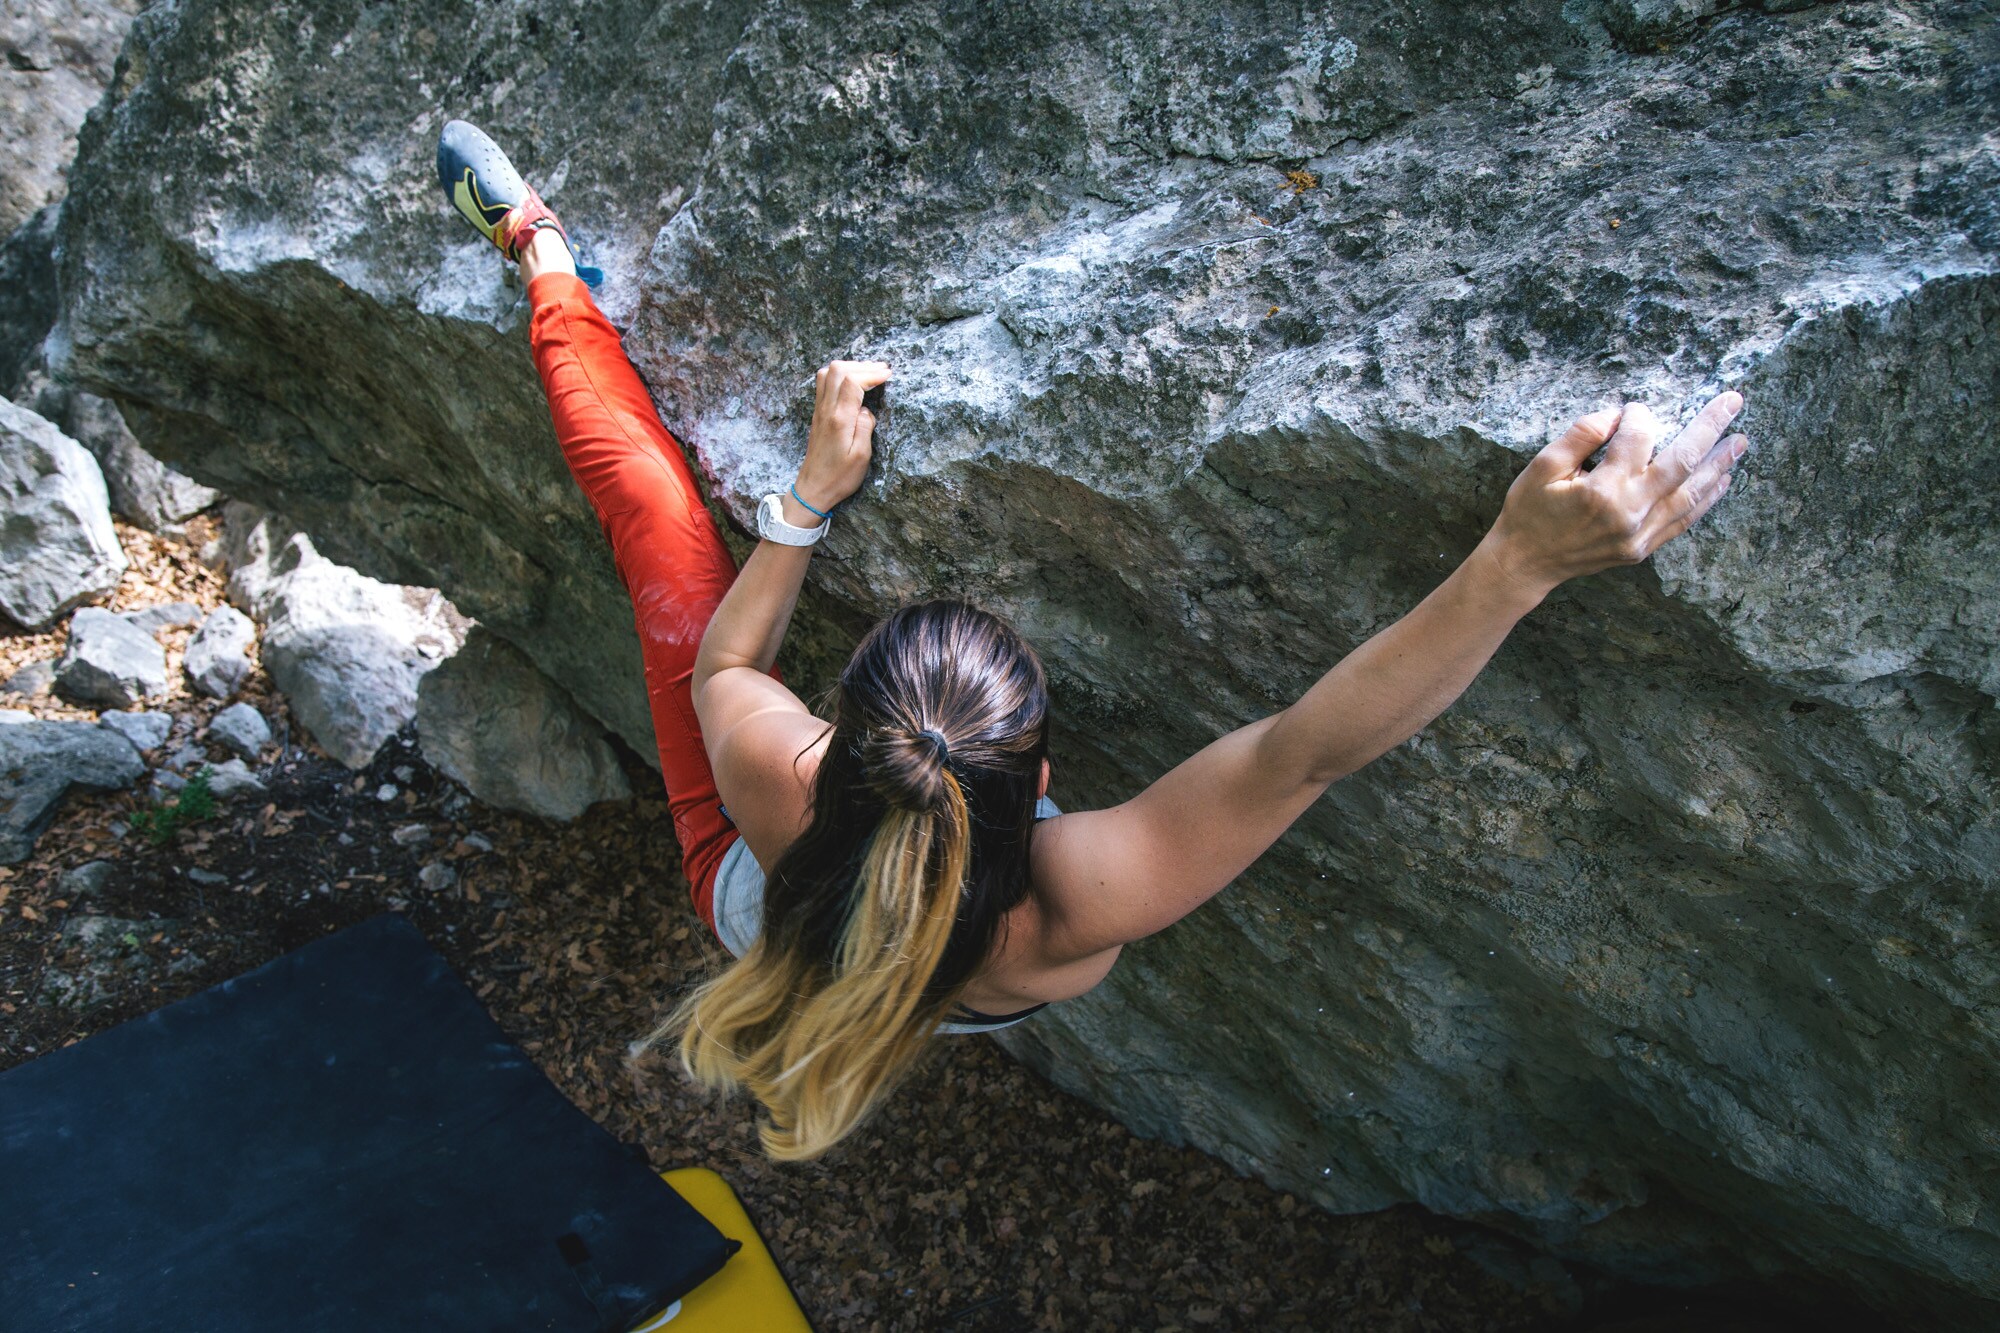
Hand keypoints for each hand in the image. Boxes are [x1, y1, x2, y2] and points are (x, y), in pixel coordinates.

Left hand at [792, 359, 890, 516]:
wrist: (813, 488)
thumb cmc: (839, 477)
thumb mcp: (861, 457)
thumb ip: (866, 427)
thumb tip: (867, 409)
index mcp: (839, 419)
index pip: (852, 381)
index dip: (871, 373)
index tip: (888, 375)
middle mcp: (826, 410)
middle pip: (838, 370)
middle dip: (862, 366)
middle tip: (882, 371)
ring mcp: (819, 410)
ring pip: (827, 373)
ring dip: (849, 368)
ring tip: (869, 373)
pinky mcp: (817, 414)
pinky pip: (823, 384)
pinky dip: (840, 376)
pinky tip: (853, 383)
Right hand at [1482, 392, 1748, 596]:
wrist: (1524, 564)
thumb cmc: (1529, 512)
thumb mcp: (1543, 465)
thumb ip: (1582, 434)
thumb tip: (1619, 416)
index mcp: (1602, 490)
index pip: (1637, 439)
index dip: (1638, 417)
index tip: (1631, 410)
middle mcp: (1629, 512)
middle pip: (1681, 462)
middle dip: (1709, 427)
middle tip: (1733, 401)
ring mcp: (1640, 534)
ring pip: (1691, 493)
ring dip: (1719, 464)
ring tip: (1740, 440)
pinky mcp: (1643, 548)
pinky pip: (1684, 520)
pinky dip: (1706, 499)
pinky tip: (1722, 479)